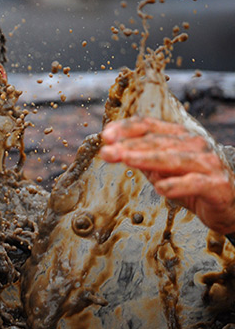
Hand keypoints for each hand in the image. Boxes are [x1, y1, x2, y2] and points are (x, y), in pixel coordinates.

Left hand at [100, 116, 234, 234]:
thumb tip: (112, 150)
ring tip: (126, 160)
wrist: (228, 203)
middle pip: (156, 141)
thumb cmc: (192, 182)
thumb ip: (139, 159)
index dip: (125, 128)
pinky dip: (176, 185)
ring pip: (172, 158)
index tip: (105, 136)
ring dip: (146, 159)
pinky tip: (160, 188)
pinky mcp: (215, 184)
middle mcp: (193, 144)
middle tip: (107, 151)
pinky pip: (194, 183)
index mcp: (178, 136)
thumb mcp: (160, 169)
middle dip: (128, 146)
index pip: (148, 125)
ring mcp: (206, 163)